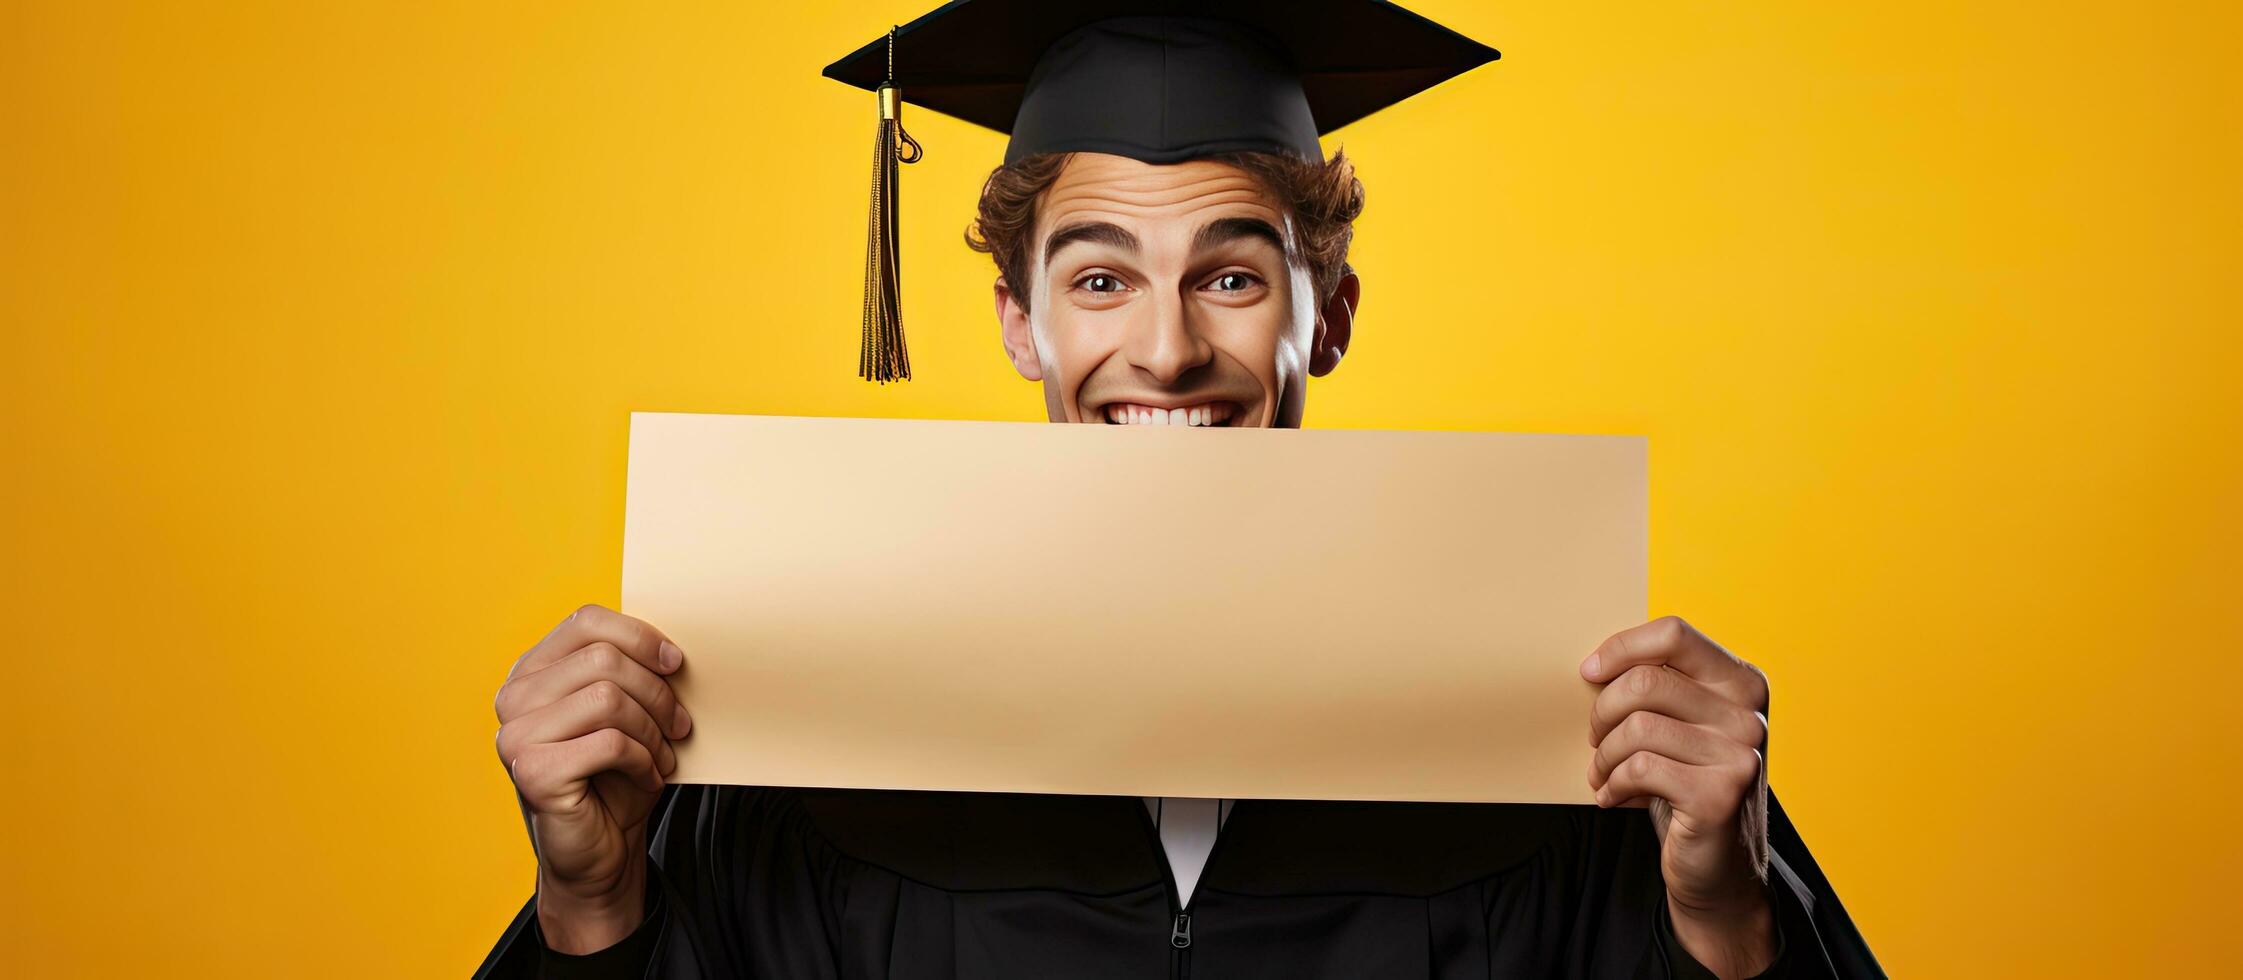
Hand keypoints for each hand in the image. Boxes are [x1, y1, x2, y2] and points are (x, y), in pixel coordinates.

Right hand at [494, 604, 692, 952]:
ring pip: (609, 698)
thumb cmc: (614, 776)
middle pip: (604, 660)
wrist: (599, 850)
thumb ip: (630, 672)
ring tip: (662, 753)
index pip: (587, 621)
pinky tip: (646, 775)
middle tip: (678, 725)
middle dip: (656, 693)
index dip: (640, 637)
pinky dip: (642, 759)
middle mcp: (514, 697)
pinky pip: (609, 743)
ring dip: (652, 729)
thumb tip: (672, 647)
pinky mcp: (532, 771)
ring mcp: (517, 734)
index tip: (676, 664)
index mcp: (533, 670)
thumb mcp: (625, 712)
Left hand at [1581, 616, 1774, 977]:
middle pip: (1646, 680)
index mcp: (1743, 683)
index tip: (1588, 672)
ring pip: (1637, 727)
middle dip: (1603, 711)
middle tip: (1595, 739)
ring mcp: (1740, 754)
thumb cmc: (1686, 783)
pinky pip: (1639, 768)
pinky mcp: (1719, 794)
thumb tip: (1595, 665)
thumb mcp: (1682, 726)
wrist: (1717, 866)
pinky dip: (1613, 784)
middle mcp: (1749, 714)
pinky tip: (1614, 797)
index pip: (1674, 635)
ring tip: (1604, 773)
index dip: (1622, 648)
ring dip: (1605, 755)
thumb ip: (1660, 688)